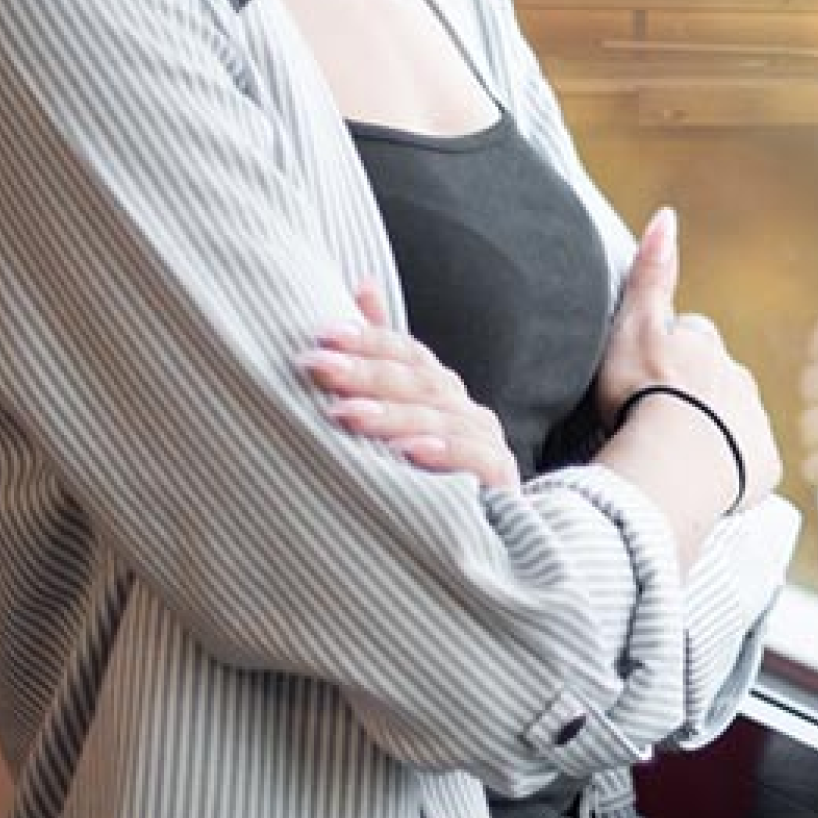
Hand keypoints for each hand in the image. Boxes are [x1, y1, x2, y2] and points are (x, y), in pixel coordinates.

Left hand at [311, 289, 515, 493]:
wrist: (476, 533)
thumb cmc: (418, 471)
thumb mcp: (393, 410)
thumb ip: (380, 352)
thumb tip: (361, 284)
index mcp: (439, 388)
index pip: (407, 353)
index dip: (369, 340)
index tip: (324, 335)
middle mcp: (464, 408)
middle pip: (418, 382)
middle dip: (365, 373)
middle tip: (317, 367)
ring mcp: (486, 442)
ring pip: (440, 418)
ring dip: (392, 415)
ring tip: (345, 415)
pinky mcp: (500, 480)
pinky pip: (474, 460)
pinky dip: (444, 453)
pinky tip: (408, 451)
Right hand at [597, 209, 787, 506]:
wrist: (674, 461)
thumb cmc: (643, 393)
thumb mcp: (635, 324)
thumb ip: (651, 274)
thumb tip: (667, 214)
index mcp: (706, 346)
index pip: (690, 339)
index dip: (667, 358)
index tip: (647, 378)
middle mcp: (739, 378)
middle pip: (715, 381)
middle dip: (694, 395)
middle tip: (657, 421)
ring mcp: (754, 422)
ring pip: (732, 421)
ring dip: (711, 433)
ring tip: (676, 455)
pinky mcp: (763, 464)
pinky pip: (747, 465)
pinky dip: (728, 470)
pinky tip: (701, 480)